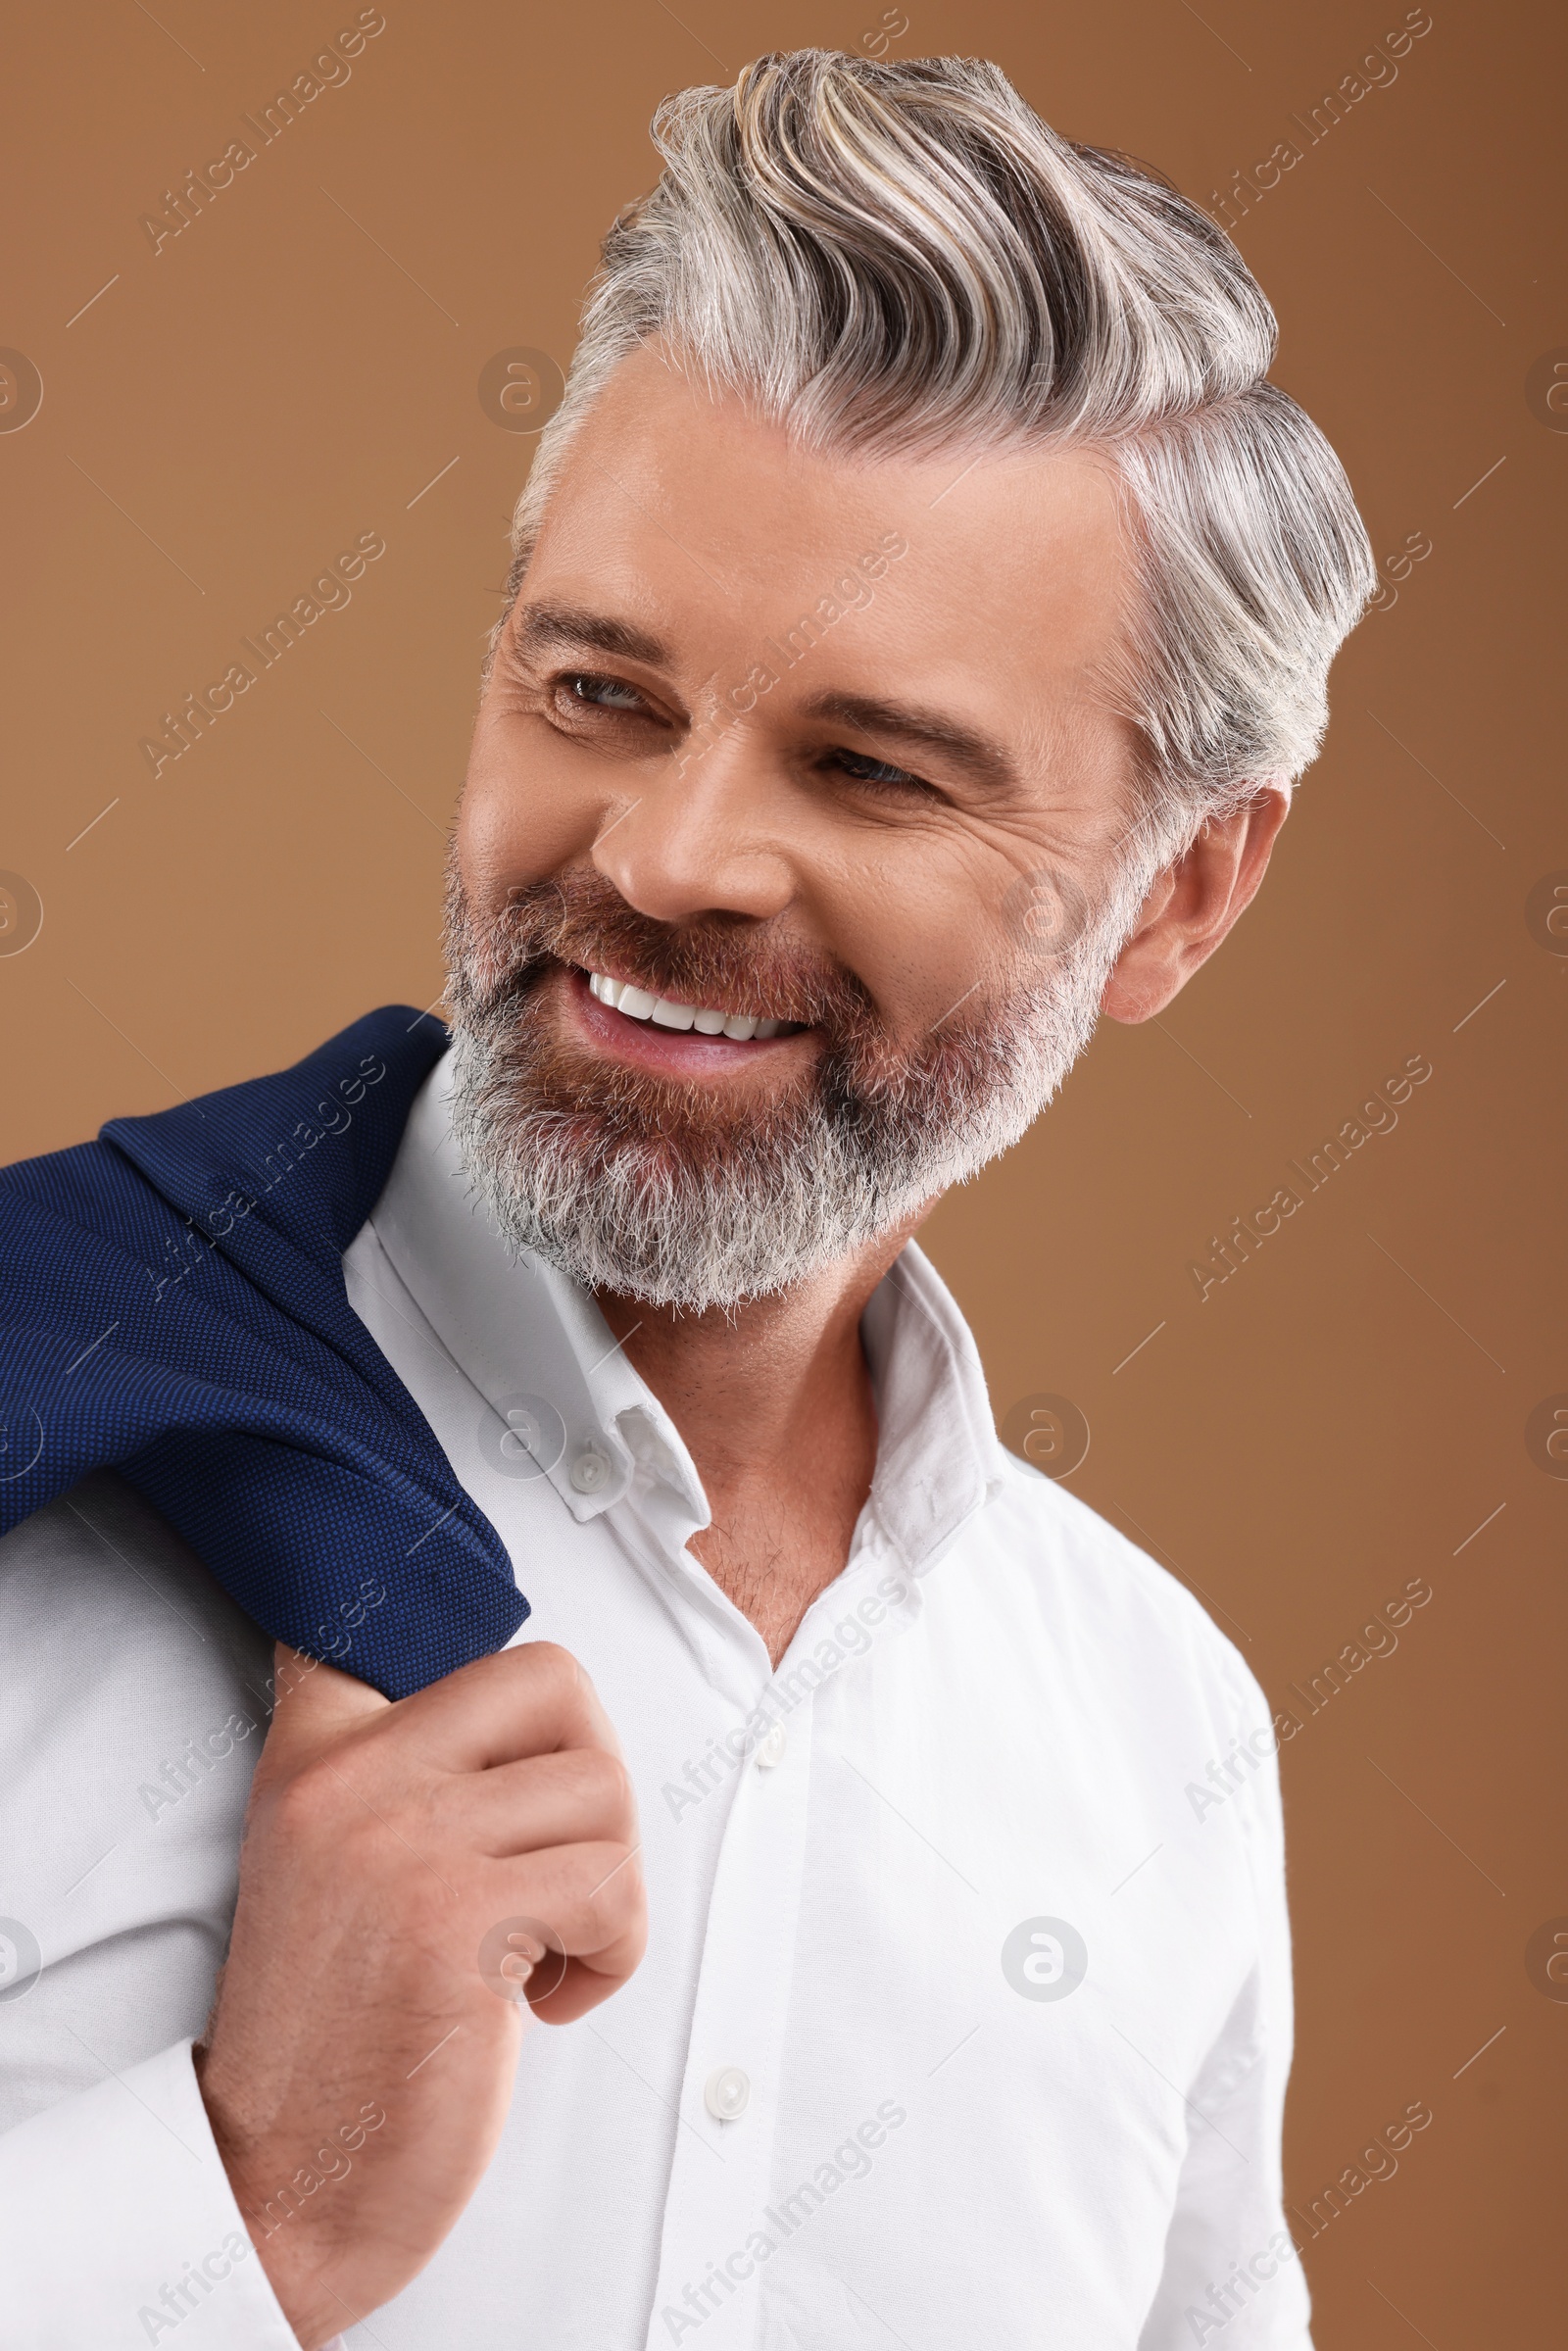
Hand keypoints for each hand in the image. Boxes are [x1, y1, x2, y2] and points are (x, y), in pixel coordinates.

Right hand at [195, 1641, 644, 2347]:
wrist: (284, 2179)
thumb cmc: (340, 2027)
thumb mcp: (327, 1860)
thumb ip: (393, 1768)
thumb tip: (514, 1697)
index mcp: (315, 1750)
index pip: (375, 1616)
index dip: (435, 1598)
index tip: (458, 1617)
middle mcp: (350, 1775)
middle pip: (554, 1679)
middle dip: (597, 1771)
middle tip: (561, 1858)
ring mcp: (401, 1839)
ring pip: (604, 1790)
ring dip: (608, 1886)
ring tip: (545, 1947)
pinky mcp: (456, 1918)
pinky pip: (611, 1885)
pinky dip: (611, 1953)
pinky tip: (544, 1998)